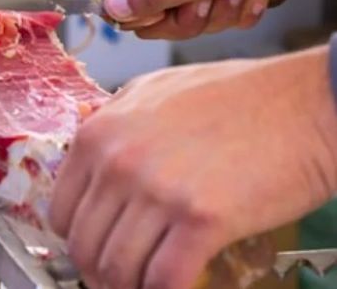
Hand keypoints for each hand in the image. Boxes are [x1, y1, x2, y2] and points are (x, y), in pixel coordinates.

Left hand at [49, 46, 336, 288]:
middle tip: (124, 274)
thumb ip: (111, 123)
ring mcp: (157, 191)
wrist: (300, 104)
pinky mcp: (201, 219)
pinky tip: (177, 284)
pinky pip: (164, 280)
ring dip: (131, 285)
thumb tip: (88, 159)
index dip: (79, 239)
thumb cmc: (231, 95)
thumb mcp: (151, 91)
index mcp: (98, 135)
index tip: (99, 247)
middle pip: (85, 247)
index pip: (61, 213)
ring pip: (117, 270)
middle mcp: (117, 163)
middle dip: (101, 270)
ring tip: (150, 281)